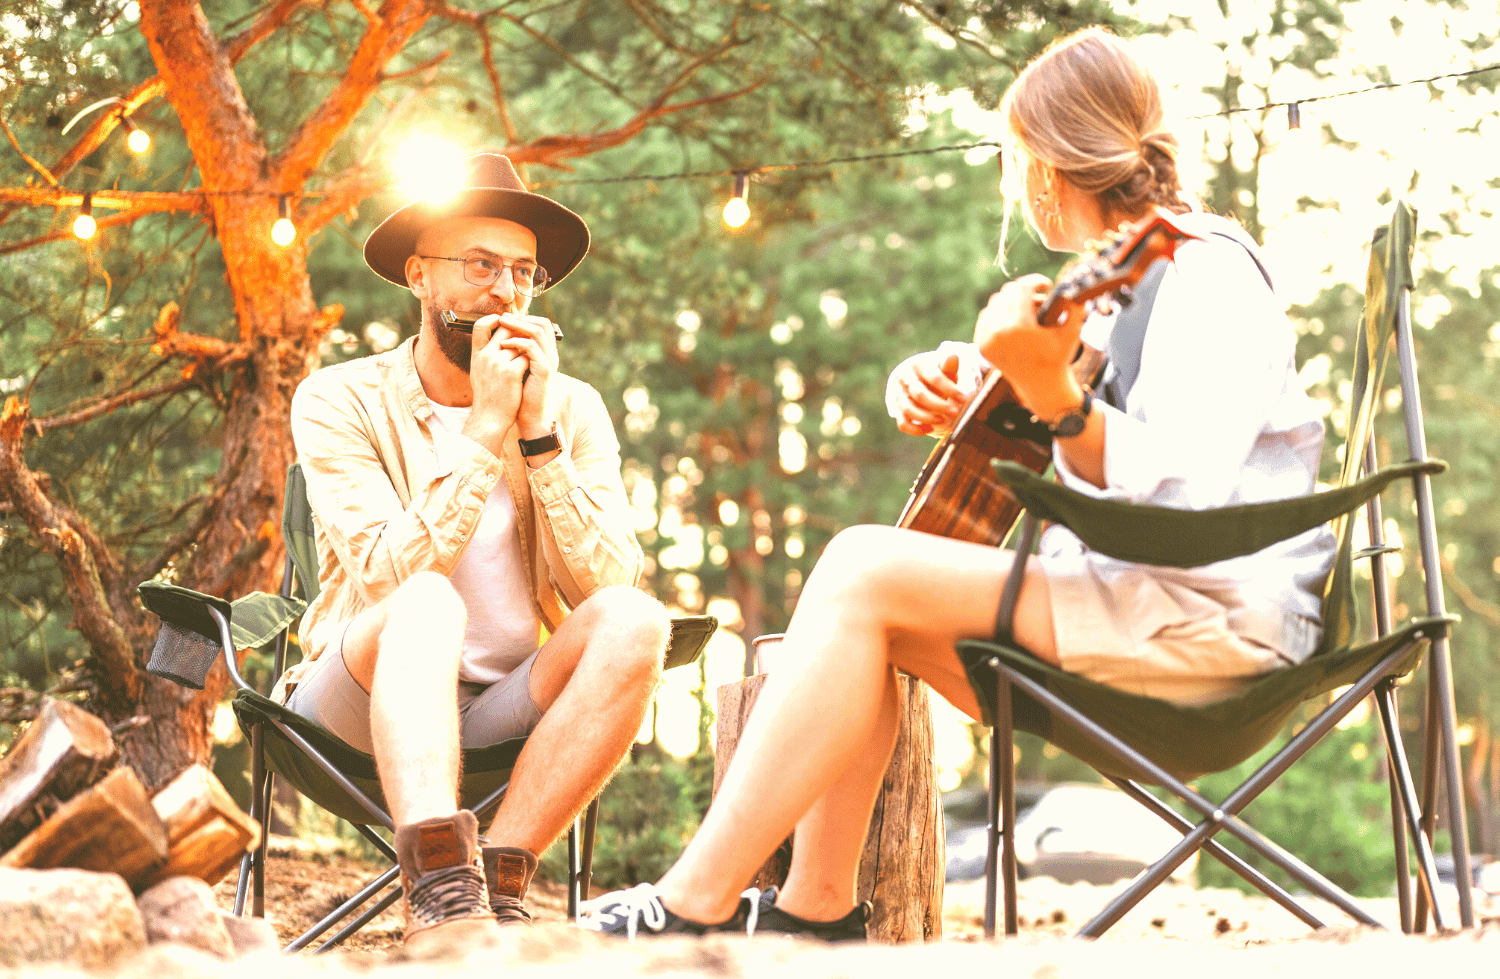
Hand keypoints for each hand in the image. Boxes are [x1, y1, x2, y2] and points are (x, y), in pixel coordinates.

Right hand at [463, 314, 528, 447]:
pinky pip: (527, 356)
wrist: (490, 417)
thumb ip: (487, 354)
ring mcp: (498, 363)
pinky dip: (532, 361)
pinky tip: (532, 368)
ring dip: (528, 347)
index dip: (493, 319)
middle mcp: (486, 355)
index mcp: (477, 354)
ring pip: (520, 342)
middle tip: (528, 336)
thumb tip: (501, 339)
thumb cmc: (488, 395)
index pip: (480, 325)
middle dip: (519, 330)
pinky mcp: (511, 372)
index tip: (504, 322)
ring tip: (532, 355)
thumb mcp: (480, 371)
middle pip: (505, 329)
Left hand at [487, 312, 559, 439]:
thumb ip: (516, 354)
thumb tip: (502, 337)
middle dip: (521, 318)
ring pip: (537, 331)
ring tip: (502, 325)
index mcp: (546, 353)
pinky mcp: (544, 370)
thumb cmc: (521, 395)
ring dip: (517, 325)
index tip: (507, 318)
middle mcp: (551, 355)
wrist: (529, 416)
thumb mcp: (518, 369)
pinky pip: (532, 348)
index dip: (525, 318)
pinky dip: (517, 342)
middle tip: (503, 317)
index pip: (541, 325)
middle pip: (542, 323)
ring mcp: (549, 362)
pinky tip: (504, 344)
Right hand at [890, 350, 969, 435]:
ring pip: (908, 409)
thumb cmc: (938, 376)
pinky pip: (902, 423)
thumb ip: (949, 366)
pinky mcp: (896, 410)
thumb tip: (953, 357)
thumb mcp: (945, 370)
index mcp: (918, 365)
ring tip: (943, 420)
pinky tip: (930, 429)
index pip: (934, 378)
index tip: (963, 399)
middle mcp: (904, 379)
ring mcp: (898, 395)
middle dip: (939, 405)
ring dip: (927, 417)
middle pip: (920, 395)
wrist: (922, 382)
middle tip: (955, 412)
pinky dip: (915, 430)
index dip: (950, 389)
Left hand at [973, 274, 1083, 419]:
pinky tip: (1014, 318)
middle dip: (1025, 292)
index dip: (1035, 281)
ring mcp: (987, 339)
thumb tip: (1073, 286)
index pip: (1022, 288)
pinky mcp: (981, 345)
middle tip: (1039, 300)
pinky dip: (999, 313)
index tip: (1046, 285)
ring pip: (995, 302)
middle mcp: (999, 332)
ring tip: (1029, 310)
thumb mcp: (1072, 332)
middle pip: (1007, 292)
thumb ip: (1075, 307)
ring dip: (1012, 301)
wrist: (1041, 385)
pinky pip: (986, 316)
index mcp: (1020, 327)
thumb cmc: (1059, 357)